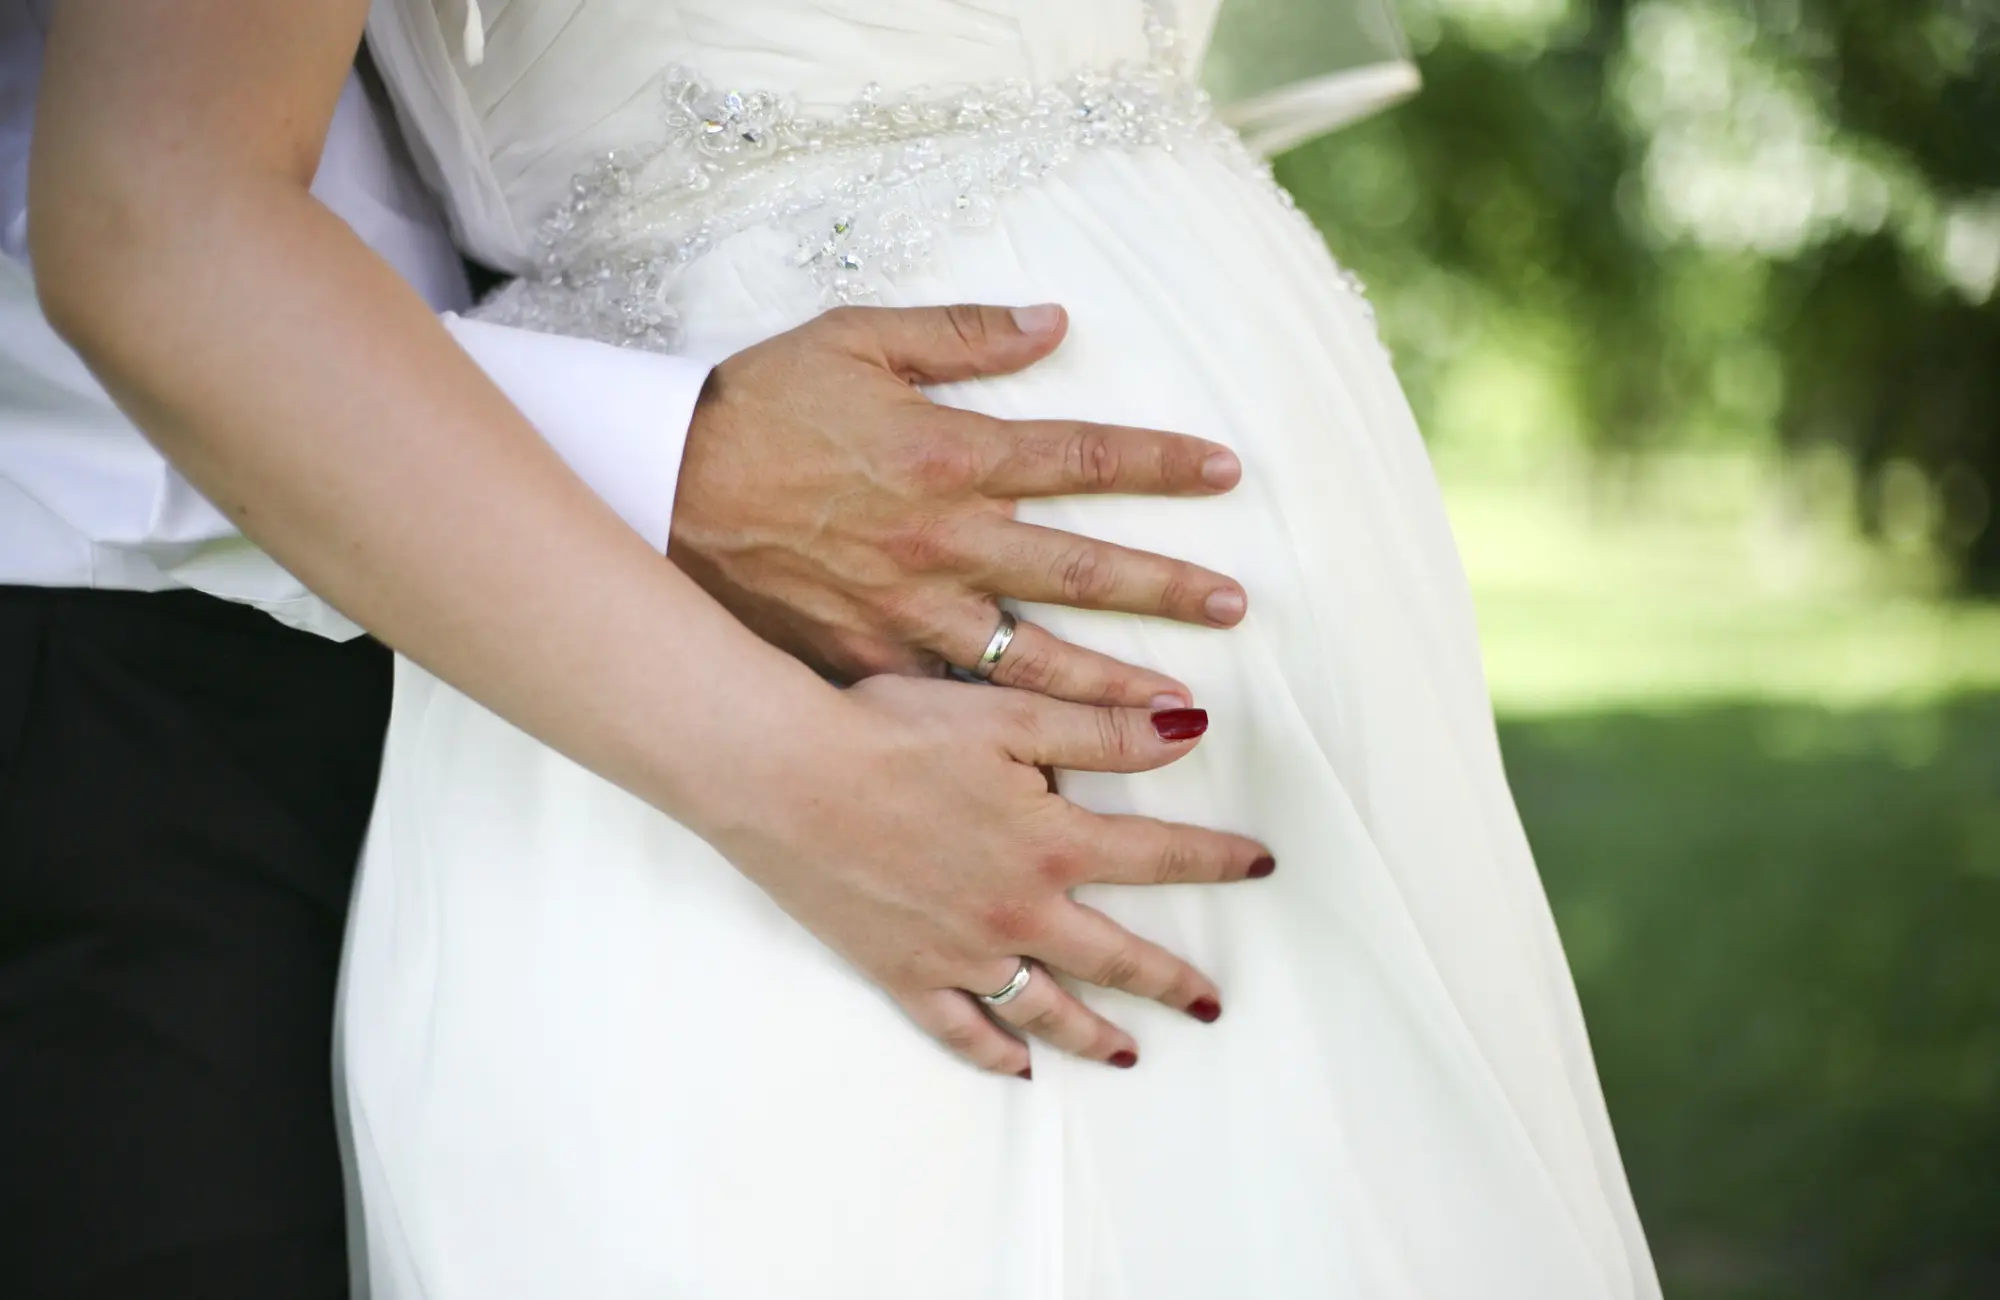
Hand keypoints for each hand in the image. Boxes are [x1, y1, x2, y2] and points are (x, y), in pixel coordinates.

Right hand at [668, 303, 1247, 706]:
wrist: (662, 489)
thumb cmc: (757, 407)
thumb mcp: (854, 338)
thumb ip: (960, 333)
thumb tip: (1051, 322)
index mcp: (949, 454)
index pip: (1082, 455)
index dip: (1159, 462)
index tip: (1224, 472)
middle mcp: (944, 540)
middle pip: (1080, 570)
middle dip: (1165, 589)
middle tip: (1232, 607)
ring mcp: (910, 612)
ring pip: (1033, 657)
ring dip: (1113, 683)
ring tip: (1181, 713)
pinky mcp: (870, 663)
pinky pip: (955, 708)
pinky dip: (1009, 741)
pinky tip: (1058, 769)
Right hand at [712, 675, 1274, 1075]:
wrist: (785, 776)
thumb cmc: (891, 733)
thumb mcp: (1010, 717)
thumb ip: (1104, 731)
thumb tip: (1190, 727)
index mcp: (1051, 844)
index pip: (1160, 856)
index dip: (1217, 859)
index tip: (1261, 865)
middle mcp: (1017, 912)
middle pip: (1115, 956)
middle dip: (1172, 981)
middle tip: (1211, 1003)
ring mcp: (960, 952)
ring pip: (1045, 1007)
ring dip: (1096, 1034)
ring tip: (1132, 1054)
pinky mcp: (902, 972)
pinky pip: (959, 1029)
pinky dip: (993, 1052)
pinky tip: (1019, 1068)